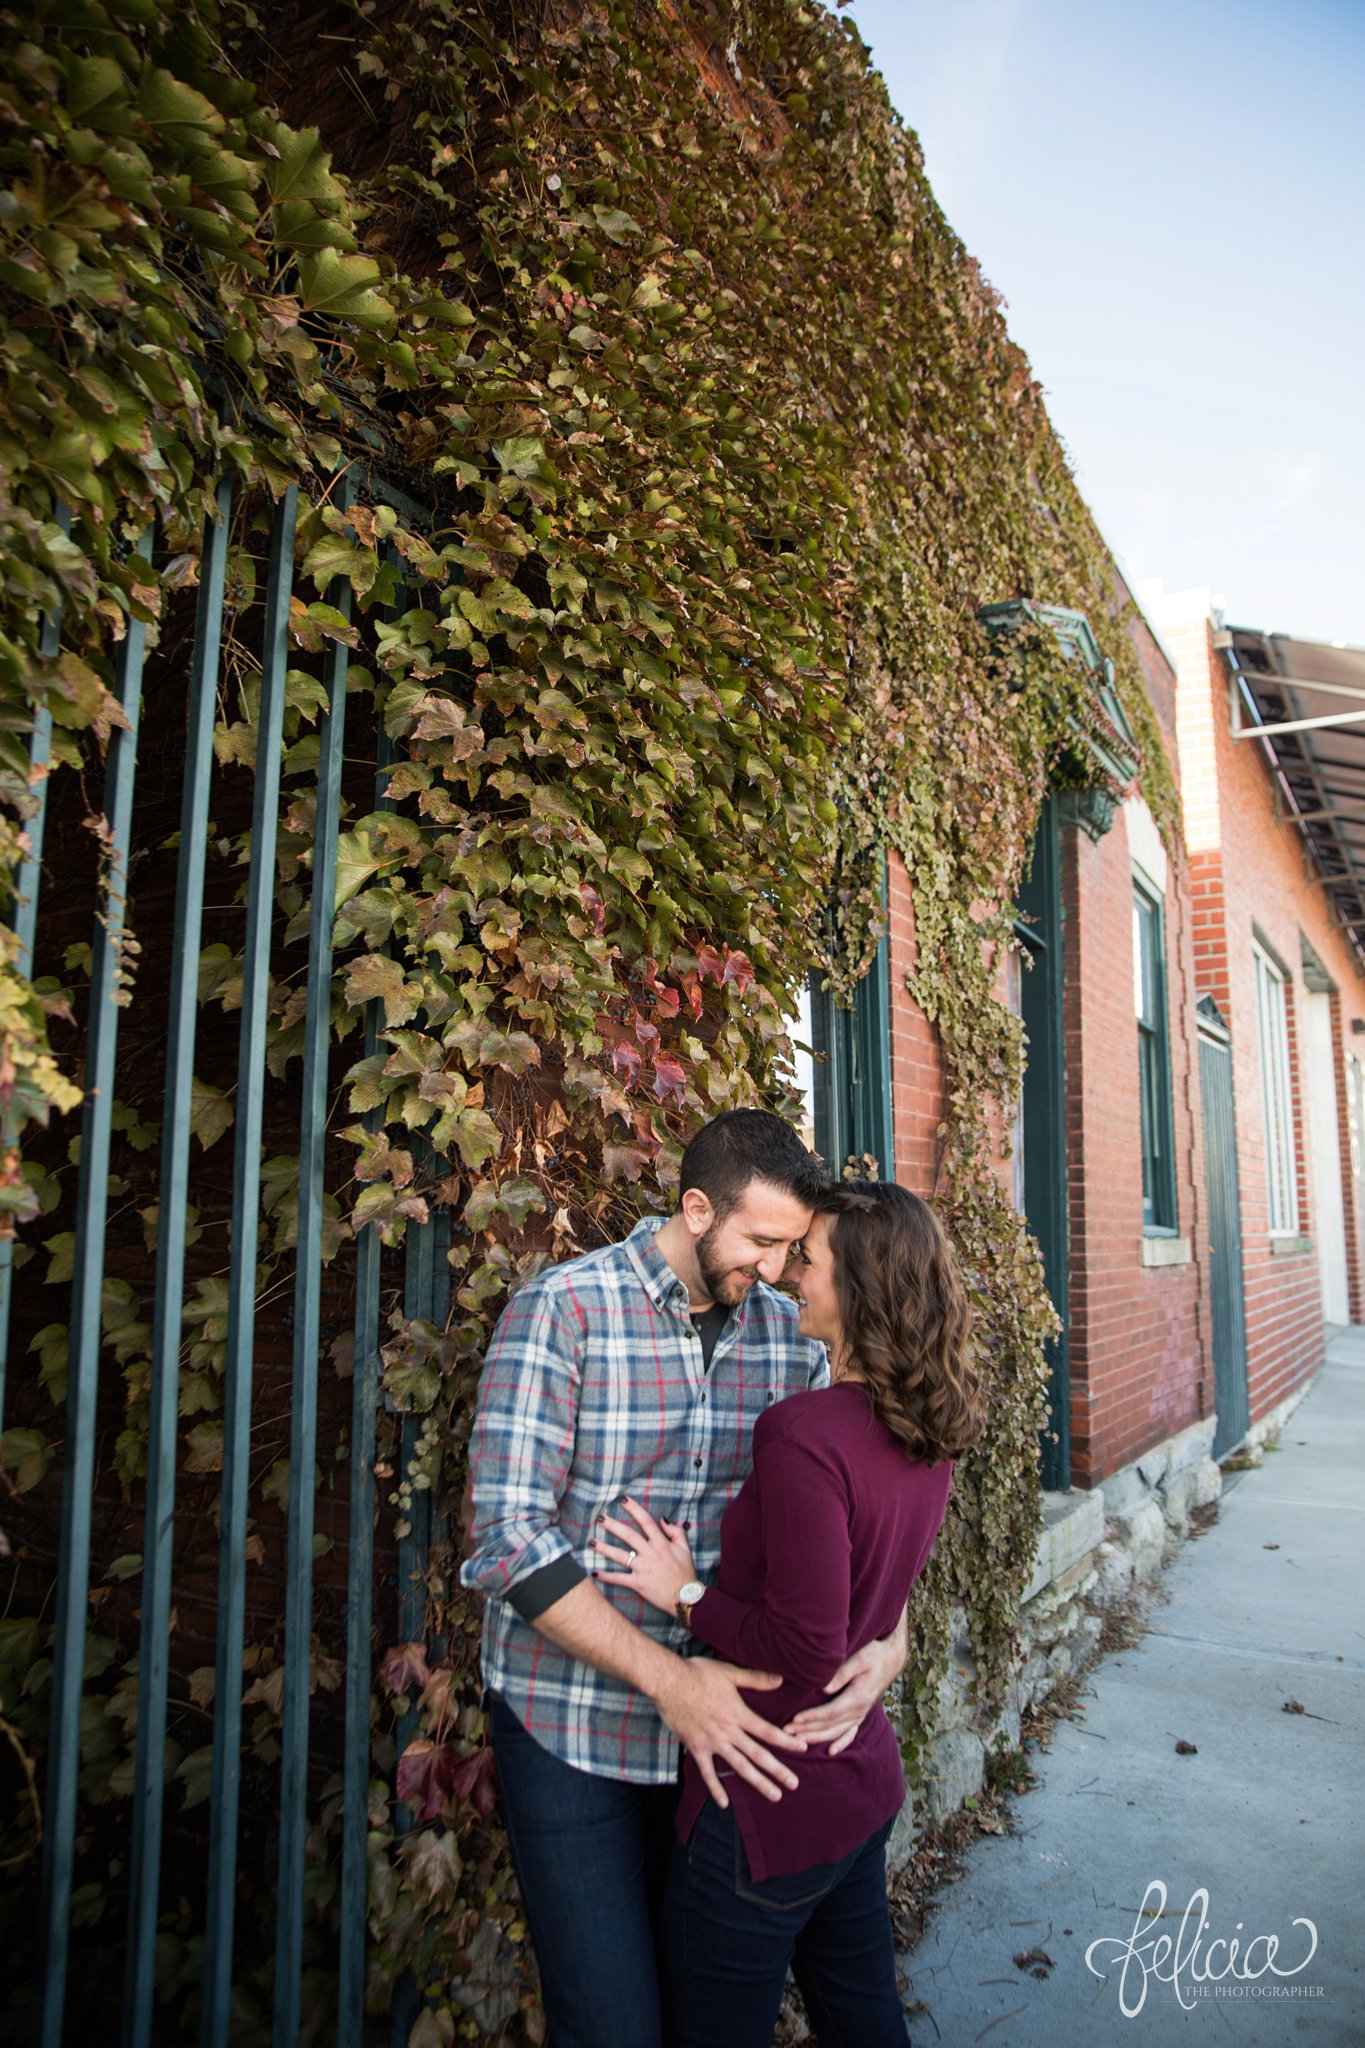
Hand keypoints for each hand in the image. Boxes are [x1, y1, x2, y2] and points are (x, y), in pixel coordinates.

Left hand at [596, 1497, 696, 1617]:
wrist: (686, 1597)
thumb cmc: (685, 1572)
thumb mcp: (685, 1549)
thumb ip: (676, 1532)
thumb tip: (663, 1519)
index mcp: (661, 1543)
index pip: (646, 1521)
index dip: (634, 1509)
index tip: (623, 1500)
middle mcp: (650, 1553)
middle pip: (628, 1535)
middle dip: (613, 1525)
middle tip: (600, 1517)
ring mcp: (643, 1568)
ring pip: (620, 1555)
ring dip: (604, 1548)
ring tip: (591, 1542)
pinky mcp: (638, 1583)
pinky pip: (619, 1579)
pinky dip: (606, 1576)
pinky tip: (595, 1572)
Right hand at [652, 1656, 806, 1808]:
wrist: (668, 1682)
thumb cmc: (698, 1674)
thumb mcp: (729, 1672)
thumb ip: (755, 1679)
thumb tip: (780, 1679)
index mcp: (738, 1714)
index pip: (767, 1731)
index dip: (786, 1740)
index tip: (802, 1748)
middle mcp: (729, 1732)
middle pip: (758, 1754)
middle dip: (778, 1770)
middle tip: (794, 1784)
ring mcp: (713, 1742)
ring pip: (739, 1767)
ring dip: (758, 1782)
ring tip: (774, 1795)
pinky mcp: (696, 1748)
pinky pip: (707, 1772)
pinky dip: (716, 1788)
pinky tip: (724, 1803)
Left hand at [783, 1623, 905, 1755]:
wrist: (891, 1659)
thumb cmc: (874, 1654)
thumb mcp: (860, 1658)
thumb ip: (842, 1673)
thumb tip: (824, 1688)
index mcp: (859, 1697)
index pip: (831, 1712)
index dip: (812, 1718)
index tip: (795, 1720)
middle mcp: (860, 1710)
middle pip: (831, 1725)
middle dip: (808, 1730)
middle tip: (786, 1733)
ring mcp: (861, 1714)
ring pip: (837, 1732)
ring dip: (817, 1738)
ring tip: (798, 1741)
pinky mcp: (861, 1714)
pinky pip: (851, 1733)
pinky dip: (841, 1743)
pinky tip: (831, 1752)